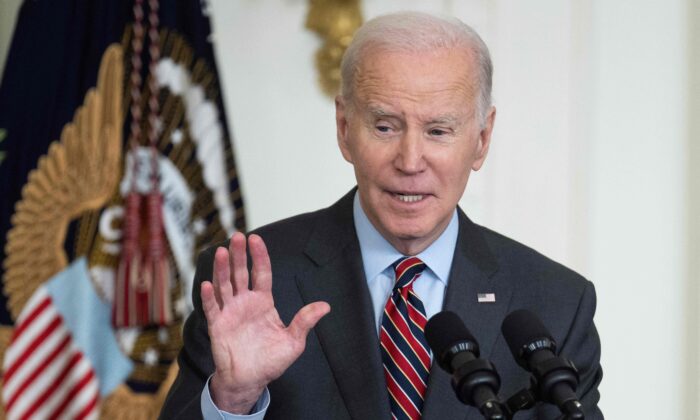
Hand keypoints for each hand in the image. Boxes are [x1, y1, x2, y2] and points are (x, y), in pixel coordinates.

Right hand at [201, 232, 330, 413]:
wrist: (250, 380)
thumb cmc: (271, 361)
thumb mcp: (294, 341)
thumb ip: (305, 321)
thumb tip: (325, 306)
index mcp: (263, 302)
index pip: (261, 273)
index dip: (259, 256)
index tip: (256, 239)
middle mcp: (244, 302)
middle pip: (240, 273)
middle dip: (238, 255)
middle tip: (237, 236)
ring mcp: (229, 312)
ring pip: (224, 285)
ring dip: (222, 269)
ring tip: (222, 252)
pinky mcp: (217, 325)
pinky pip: (212, 308)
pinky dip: (209, 297)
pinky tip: (208, 285)